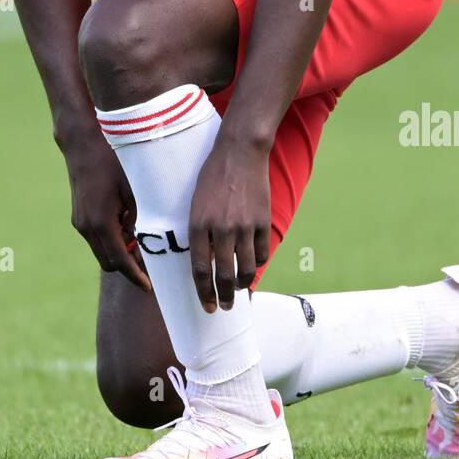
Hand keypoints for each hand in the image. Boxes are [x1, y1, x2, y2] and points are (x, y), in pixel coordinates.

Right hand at [63, 133, 151, 291]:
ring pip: (101, 250)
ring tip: (140, 238)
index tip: (149, 285)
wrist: (82, 142)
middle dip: (128, 266)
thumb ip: (140, 217)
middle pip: (108, 262)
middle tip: (149, 261)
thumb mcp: (133, 188)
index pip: (119, 262)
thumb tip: (147, 240)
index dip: (135, 276)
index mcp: (101, 223)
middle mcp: (86, 227)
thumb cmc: (112, 160)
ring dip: (119, 251)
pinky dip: (111, 239)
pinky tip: (126, 223)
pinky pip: (96, 237)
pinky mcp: (79, 215)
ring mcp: (79, 221)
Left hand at [188, 137, 270, 311]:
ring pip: (246, 269)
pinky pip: (262, 253)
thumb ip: (198, 232)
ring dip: (241, 285)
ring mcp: (244, 226)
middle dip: (224, 297)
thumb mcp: (195, 203)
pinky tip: (253, 266)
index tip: (207, 306)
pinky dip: (258, 264)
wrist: (239, 152)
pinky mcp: (263, 221)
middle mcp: (221, 229)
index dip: (203, 293)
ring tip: (238, 289)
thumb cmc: (212, 175)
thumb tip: (205, 260)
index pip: (199, 270)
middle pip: (223, 276)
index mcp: (198, 225)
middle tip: (225, 306)